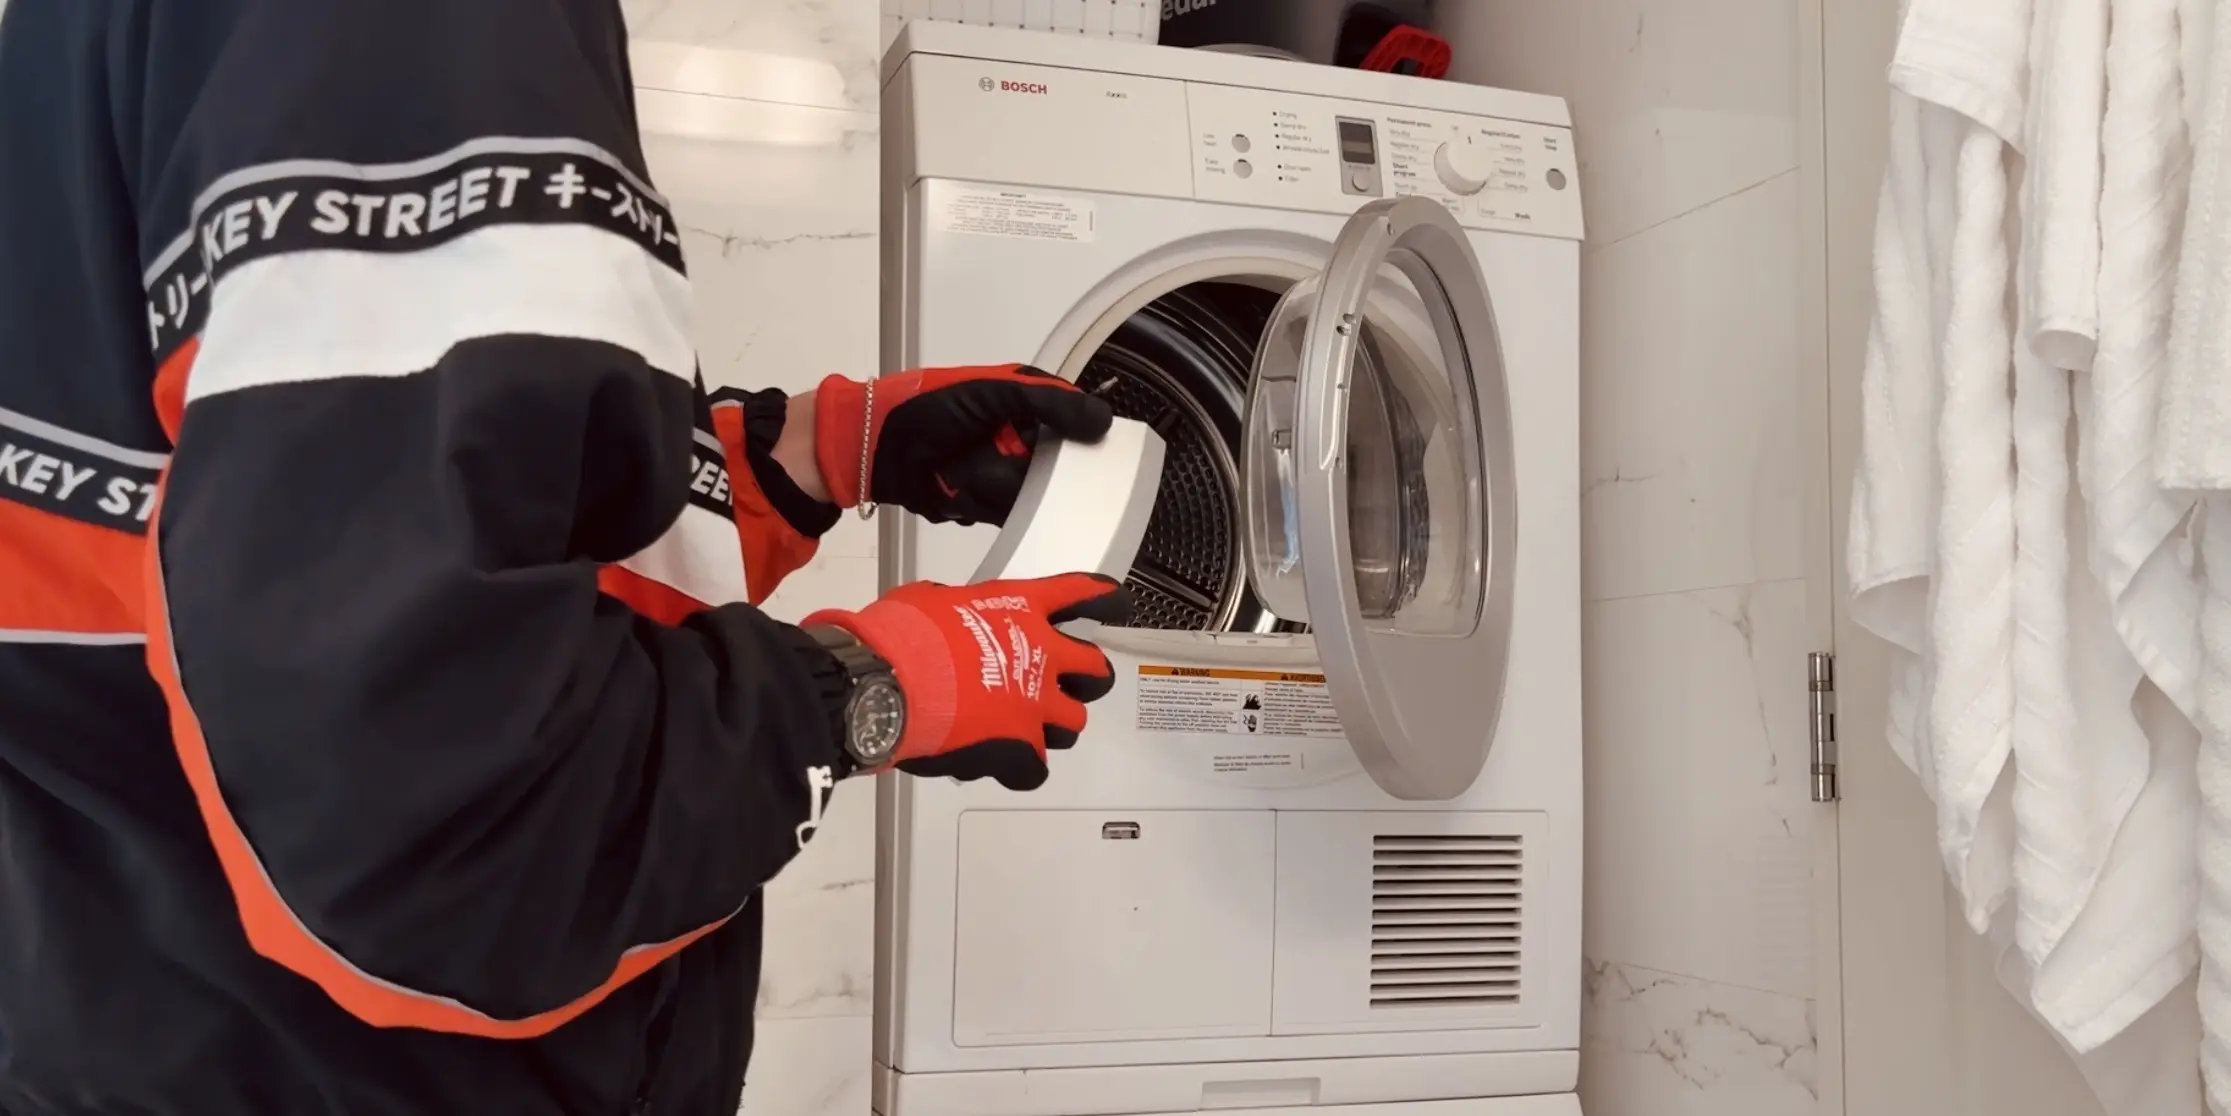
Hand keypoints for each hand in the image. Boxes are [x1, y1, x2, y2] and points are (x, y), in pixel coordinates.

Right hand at [803, 573, 1130, 789]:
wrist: (883, 683)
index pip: (1083, 597)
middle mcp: (1041, 655)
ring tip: (1029, 727)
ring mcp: (1035, 705)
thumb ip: (959, 610)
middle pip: (1096, 670)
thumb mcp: (931, 599)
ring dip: (1055, 725)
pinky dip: (1021, 770)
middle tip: (1068, 683)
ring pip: (1075, 723)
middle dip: (1087, 677)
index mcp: (1021, 609)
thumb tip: (950, 621)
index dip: (1106, 601)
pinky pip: (1037, 771)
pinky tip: (1002, 764)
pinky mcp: (1019, 748)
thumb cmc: (900, 636)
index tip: (1116, 605)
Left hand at [812, 365, 1114, 523]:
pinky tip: (952, 487)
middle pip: (1052, 470)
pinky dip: (973, 503)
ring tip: (957, 468)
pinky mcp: (980, 501)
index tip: (1071, 450)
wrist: (871, 446)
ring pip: (1023, 496)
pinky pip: (996, 514)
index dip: (1075, 441)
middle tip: (993, 452)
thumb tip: (1103, 420)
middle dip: (1018, 467)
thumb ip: (1049, 403)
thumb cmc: (925, 407)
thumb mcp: (991, 393)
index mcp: (1025, 402)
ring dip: (989, 485)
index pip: (1073, 425)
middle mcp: (1017, 438)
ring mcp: (999, 471)